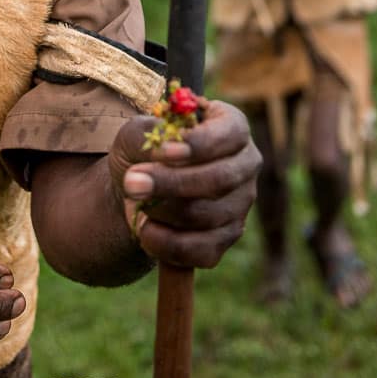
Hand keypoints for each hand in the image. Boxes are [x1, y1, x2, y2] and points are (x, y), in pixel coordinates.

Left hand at [106, 100, 259, 268]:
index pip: (230, 134)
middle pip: (219, 179)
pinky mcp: (225, 239)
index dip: (199, 144)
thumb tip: (161, 153)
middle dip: (170, 183)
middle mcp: (245, 165)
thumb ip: (147, 135)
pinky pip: (202, 250)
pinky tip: (146, 230)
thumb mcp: (136, 132)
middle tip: (132, 183)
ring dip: (162, 211)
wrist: (137, 189)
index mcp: (232, 126)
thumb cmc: (144, 150)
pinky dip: (167, 244)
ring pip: (207, 215)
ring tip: (134, 200)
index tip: (164, 152)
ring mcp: (240, 205)